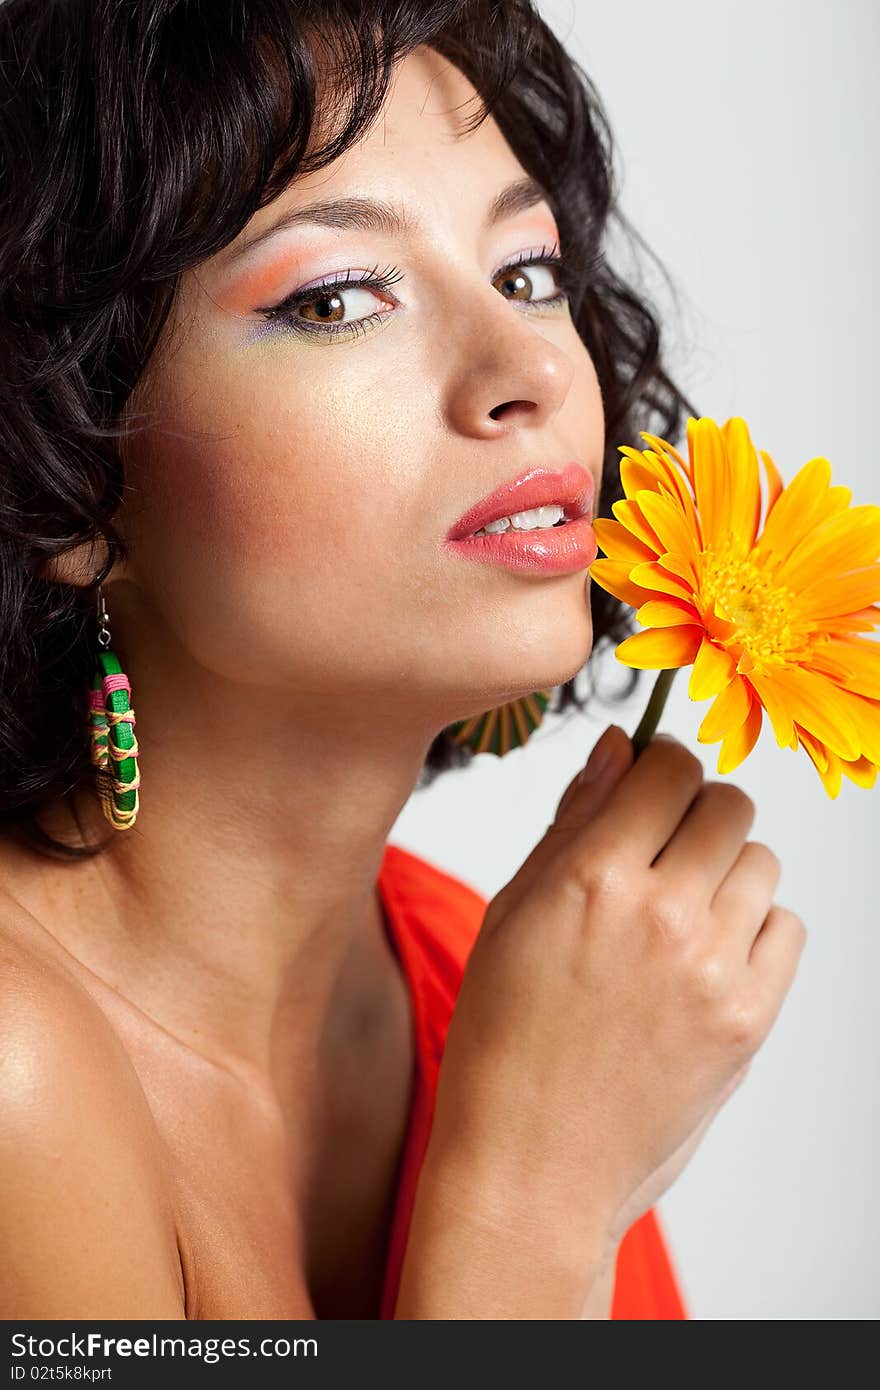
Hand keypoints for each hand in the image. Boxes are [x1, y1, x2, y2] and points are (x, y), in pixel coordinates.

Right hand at [426, 725, 806, 1270]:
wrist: (531, 1166)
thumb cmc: (503, 1041)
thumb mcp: (513, 914)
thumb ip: (573, 822)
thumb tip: (618, 748)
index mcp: (592, 877)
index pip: (669, 766)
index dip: (661, 764)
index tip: (652, 782)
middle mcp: (662, 912)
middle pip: (728, 804)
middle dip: (697, 812)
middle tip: (664, 850)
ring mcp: (714, 968)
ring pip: (762, 861)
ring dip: (727, 871)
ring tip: (679, 915)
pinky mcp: (750, 1019)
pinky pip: (788, 928)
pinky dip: (754, 930)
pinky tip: (704, 958)